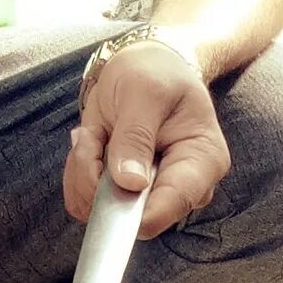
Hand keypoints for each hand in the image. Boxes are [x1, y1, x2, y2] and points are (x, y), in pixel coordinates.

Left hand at [65, 39, 229, 238]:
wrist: (149, 68)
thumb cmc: (155, 73)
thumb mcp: (144, 91)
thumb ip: (136, 136)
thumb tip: (131, 183)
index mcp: (202, 162)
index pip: (170, 206)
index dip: (133, 209)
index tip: (102, 184)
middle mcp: (183, 188)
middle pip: (131, 214)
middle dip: (99, 176)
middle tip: (99, 133)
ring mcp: (154, 195)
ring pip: (100, 210)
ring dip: (85, 169)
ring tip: (98, 132)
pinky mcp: (128, 195)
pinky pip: (87, 201)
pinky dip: (79, 171)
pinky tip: (94, 142)